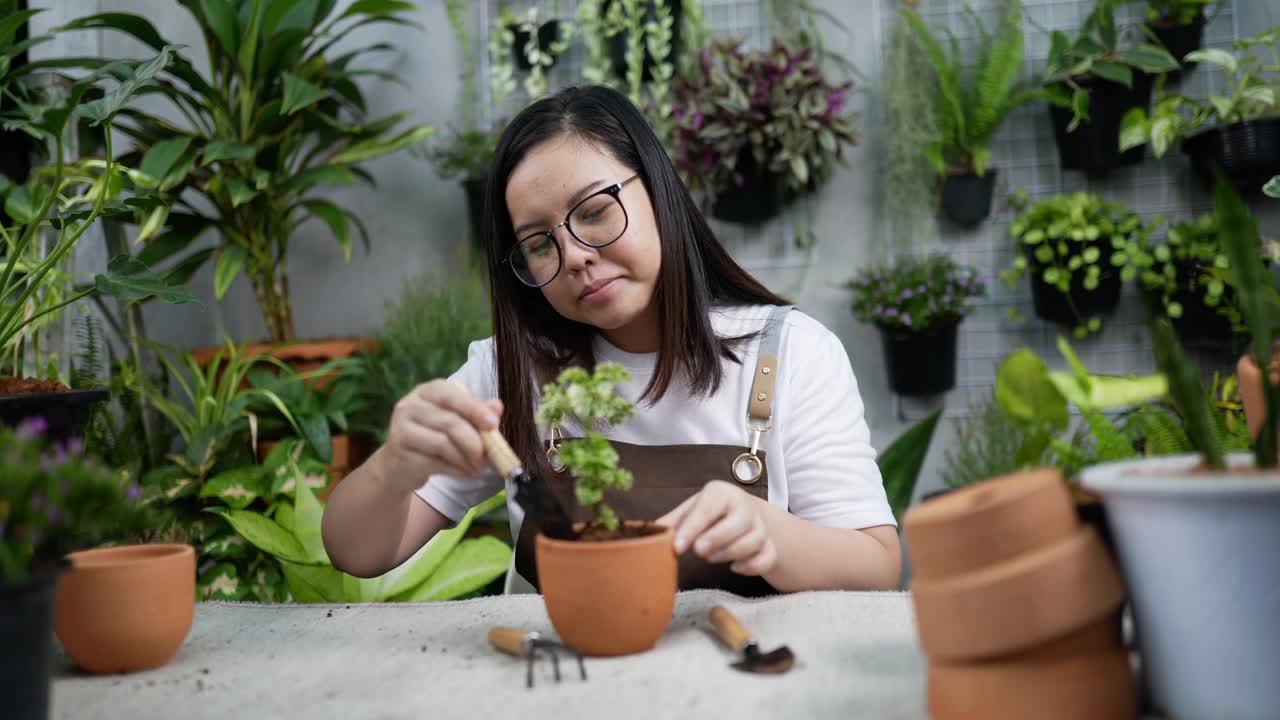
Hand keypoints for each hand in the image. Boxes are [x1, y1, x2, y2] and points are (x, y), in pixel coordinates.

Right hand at [377, 379, 502, 493]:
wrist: (400, 465)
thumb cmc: (435, 437)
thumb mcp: (457, 421)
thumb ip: (477, 413)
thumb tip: (497, 406)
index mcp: (427, 391)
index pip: (451, 395)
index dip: (474, 409)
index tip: (493, 424)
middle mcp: (410, 405)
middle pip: (450, 422)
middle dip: (475, 442)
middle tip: (489, 456)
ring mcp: (400, 429)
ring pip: (443, 444)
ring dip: (467, 459)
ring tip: (477, 466)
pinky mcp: (399, 453)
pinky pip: (434, 462)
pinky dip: (455, 469)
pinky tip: (463, 471)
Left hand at [657, 480, 777, 575]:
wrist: (741, 513)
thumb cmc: (710, 512)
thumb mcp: (689, 511)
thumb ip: (671, 523)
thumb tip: (648, 535)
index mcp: (721, 493)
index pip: (708, 508)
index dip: (692, 528)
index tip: (677, 547)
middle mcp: (744, 506)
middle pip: (738, 522)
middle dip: (717, 539)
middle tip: (698, 552)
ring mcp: (760, 525)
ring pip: (755, 540)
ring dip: (732, 552)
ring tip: (711, 558)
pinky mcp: (769, 544)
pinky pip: (768, 556)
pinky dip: (753, 566)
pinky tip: (735, 568)